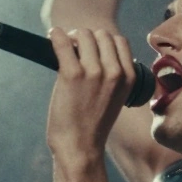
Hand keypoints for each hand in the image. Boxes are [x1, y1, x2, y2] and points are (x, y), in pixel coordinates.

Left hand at [46, 27, 134, 162]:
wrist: (80, 147)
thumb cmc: (93, 124)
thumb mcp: (116, 98)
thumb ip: (113, 75)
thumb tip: (93, 50)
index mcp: (129, 77)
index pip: (119, 41)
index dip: (103, 41)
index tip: (90, 50)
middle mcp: (115, 72)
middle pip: (101, 34)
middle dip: (86, 38)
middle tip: (73, 49)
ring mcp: (94, 72)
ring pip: (83, 34)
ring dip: (72, 37)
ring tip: (64, 49)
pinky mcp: (72, 74)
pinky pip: (62, 42)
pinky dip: (56, 36)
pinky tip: (51, 37)